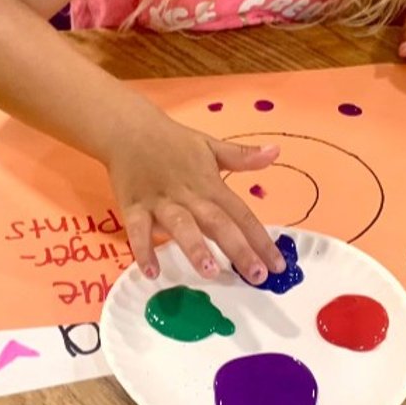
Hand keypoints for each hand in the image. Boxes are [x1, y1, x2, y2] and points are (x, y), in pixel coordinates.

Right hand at [105, 116, 286, 283]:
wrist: (128, 128)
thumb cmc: (172, 141)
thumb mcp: (211, 145)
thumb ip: (242, 156)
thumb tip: (276, 151)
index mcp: (210, 183)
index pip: (241, 214)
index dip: (261, 239)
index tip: (278, 265)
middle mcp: (189, 195)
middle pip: (217, 223)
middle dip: (238, 250)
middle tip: (256, 276)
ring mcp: (161, 201)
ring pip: (181, 226)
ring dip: (195, 248)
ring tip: (210, 272)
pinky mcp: (133, 206)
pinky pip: (138, 230)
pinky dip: (143, 250)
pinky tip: (151, 273)